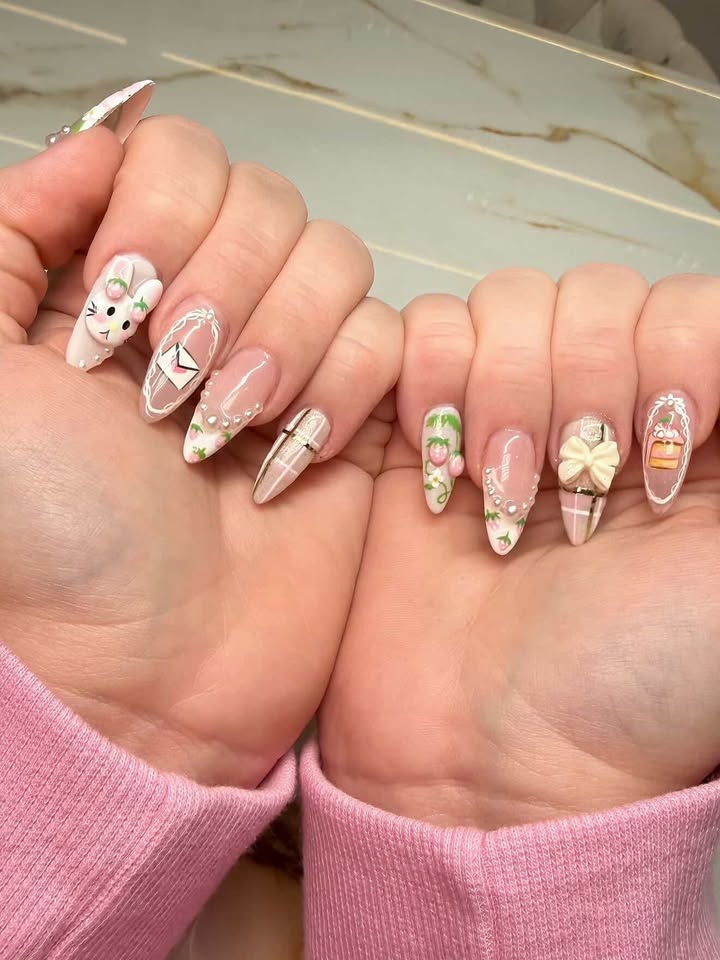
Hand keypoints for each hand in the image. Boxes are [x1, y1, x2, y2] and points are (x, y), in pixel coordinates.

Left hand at [0, 121, 400, 787]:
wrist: (141, 673)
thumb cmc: (45, 537)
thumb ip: (11, 228)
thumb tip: (101, 137)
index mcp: (115, 281)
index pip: (178, 156)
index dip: (163, 212)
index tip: (122, 301)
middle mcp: (207, 308)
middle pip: (268, 197)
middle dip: (224, 285)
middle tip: (171, 384)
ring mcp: (288, 358)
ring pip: (338, 258)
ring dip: (283, 340)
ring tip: (226, 431)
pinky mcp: (355, 414)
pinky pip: (390, 338)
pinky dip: (341, 390)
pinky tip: (288, 462)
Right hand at [320, 267, 719, 827]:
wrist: (491, 759)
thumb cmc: (638, 683)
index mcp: (695, 431)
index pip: (688, 303)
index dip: (672, 350)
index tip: (664, 448)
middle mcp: (602, 410)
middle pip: (592, 293)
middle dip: (581, 383)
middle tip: (577, 491)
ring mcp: (507, 415)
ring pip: (506, 301)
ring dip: (504, 390)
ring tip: (499, 491)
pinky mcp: (422, 429)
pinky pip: (417, 330)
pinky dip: (427, 383)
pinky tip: (440, 476)